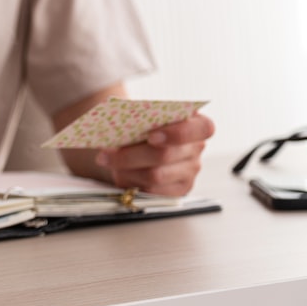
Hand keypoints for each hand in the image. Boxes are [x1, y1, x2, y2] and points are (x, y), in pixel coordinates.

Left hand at [96, 113, 215, 195]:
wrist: (138, 141)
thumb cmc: (142, 123)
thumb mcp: (143, 114)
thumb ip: (137, 115)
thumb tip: (117, 119)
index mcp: (196, 124)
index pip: (202, 129)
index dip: (178, 133)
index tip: (151, 136)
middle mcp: (196, 149)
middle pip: (165, 155)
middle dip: (131, 155)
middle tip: (104, 153)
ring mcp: (189, 172)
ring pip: (155, 176)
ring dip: (126, 169)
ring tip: (105, 161)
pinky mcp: (177, 190)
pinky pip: (152, 191)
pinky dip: (131, 182)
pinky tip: (118, 174)